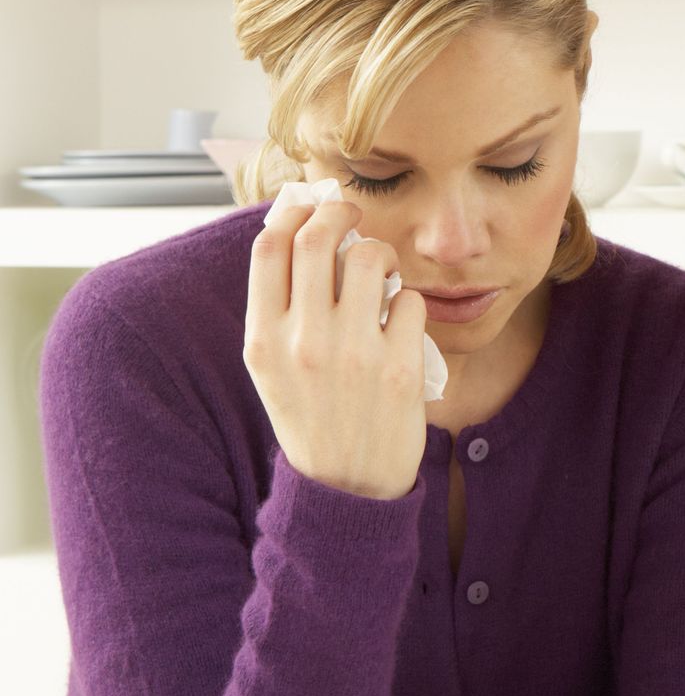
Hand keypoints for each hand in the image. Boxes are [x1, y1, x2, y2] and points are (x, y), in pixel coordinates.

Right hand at [245, 197, 428, 499]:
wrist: (348, 488)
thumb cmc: (313, 417)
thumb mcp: (273, 367)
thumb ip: (280, 306)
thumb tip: (301, 229)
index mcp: (263, 340)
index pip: (269, 247)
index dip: (293, 212)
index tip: (311, 207)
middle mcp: (303, 343)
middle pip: (318, 239)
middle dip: (340, 213)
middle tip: (353, 216)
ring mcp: (353, 355)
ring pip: (371, 258)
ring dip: (381, 252)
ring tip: (382, 271)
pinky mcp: (399, 369)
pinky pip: (409, 301)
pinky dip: (408, 301)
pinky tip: (400, 322)